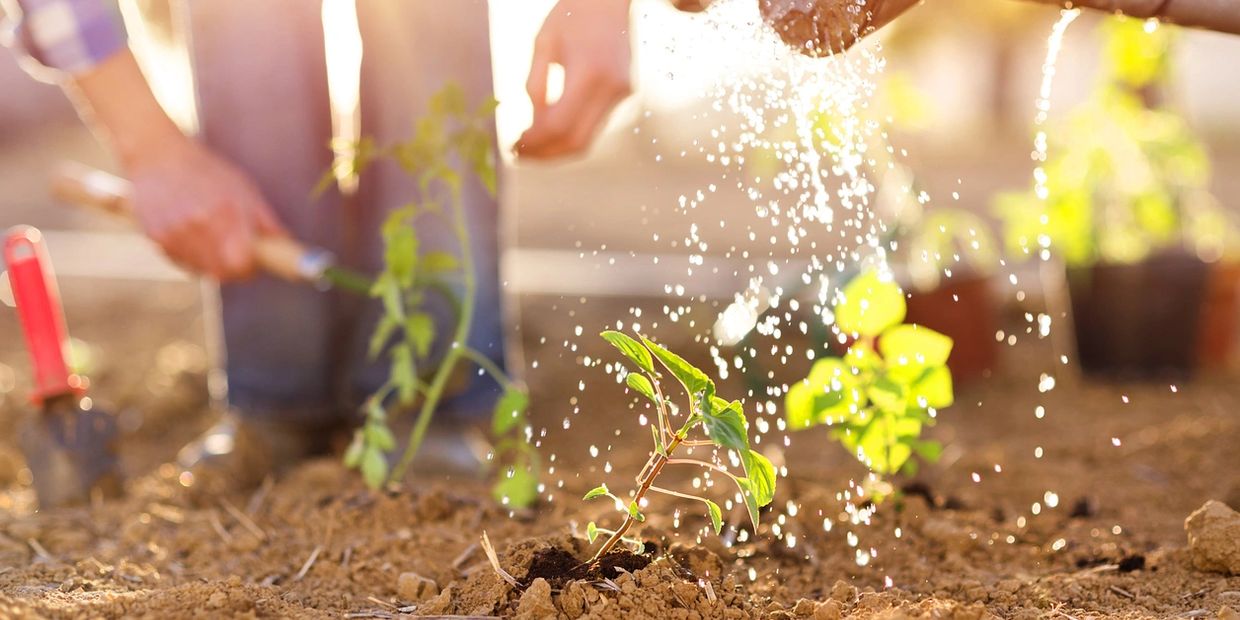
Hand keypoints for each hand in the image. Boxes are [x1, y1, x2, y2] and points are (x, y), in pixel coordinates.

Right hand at [125, 134, 286, 280]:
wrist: (157, 155)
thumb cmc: (207, 171)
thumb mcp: (243, 188)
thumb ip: (265, 220)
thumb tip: (284, 243)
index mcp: (224, 211)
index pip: (241, 263)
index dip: (251, 268)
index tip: (255, 263)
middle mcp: (197, 224)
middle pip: (222, 272)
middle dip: (235, 269)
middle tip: (239, 256)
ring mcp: (174, 233)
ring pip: (202, 270)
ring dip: (213, 263)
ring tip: (214, 239)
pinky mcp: (157, 237)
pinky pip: (182, 262)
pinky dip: (193, 257)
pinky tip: (194, 236)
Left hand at [517, 0, 631, 158]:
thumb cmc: (571, 15)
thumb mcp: (543, 43)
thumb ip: (536, 84)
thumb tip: (532, 126)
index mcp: (588, 72)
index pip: (558, 125)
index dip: (533, 142)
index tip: (513, 145)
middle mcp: (610, 88)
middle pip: (575, 142)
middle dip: (544, 154)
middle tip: (518, 154)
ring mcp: (622, 94)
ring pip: (587, 140)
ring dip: (556, 150)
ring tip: (530, 148)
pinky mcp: (625, 95)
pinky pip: (594, 126)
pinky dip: (570, 136)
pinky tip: (549, 133)